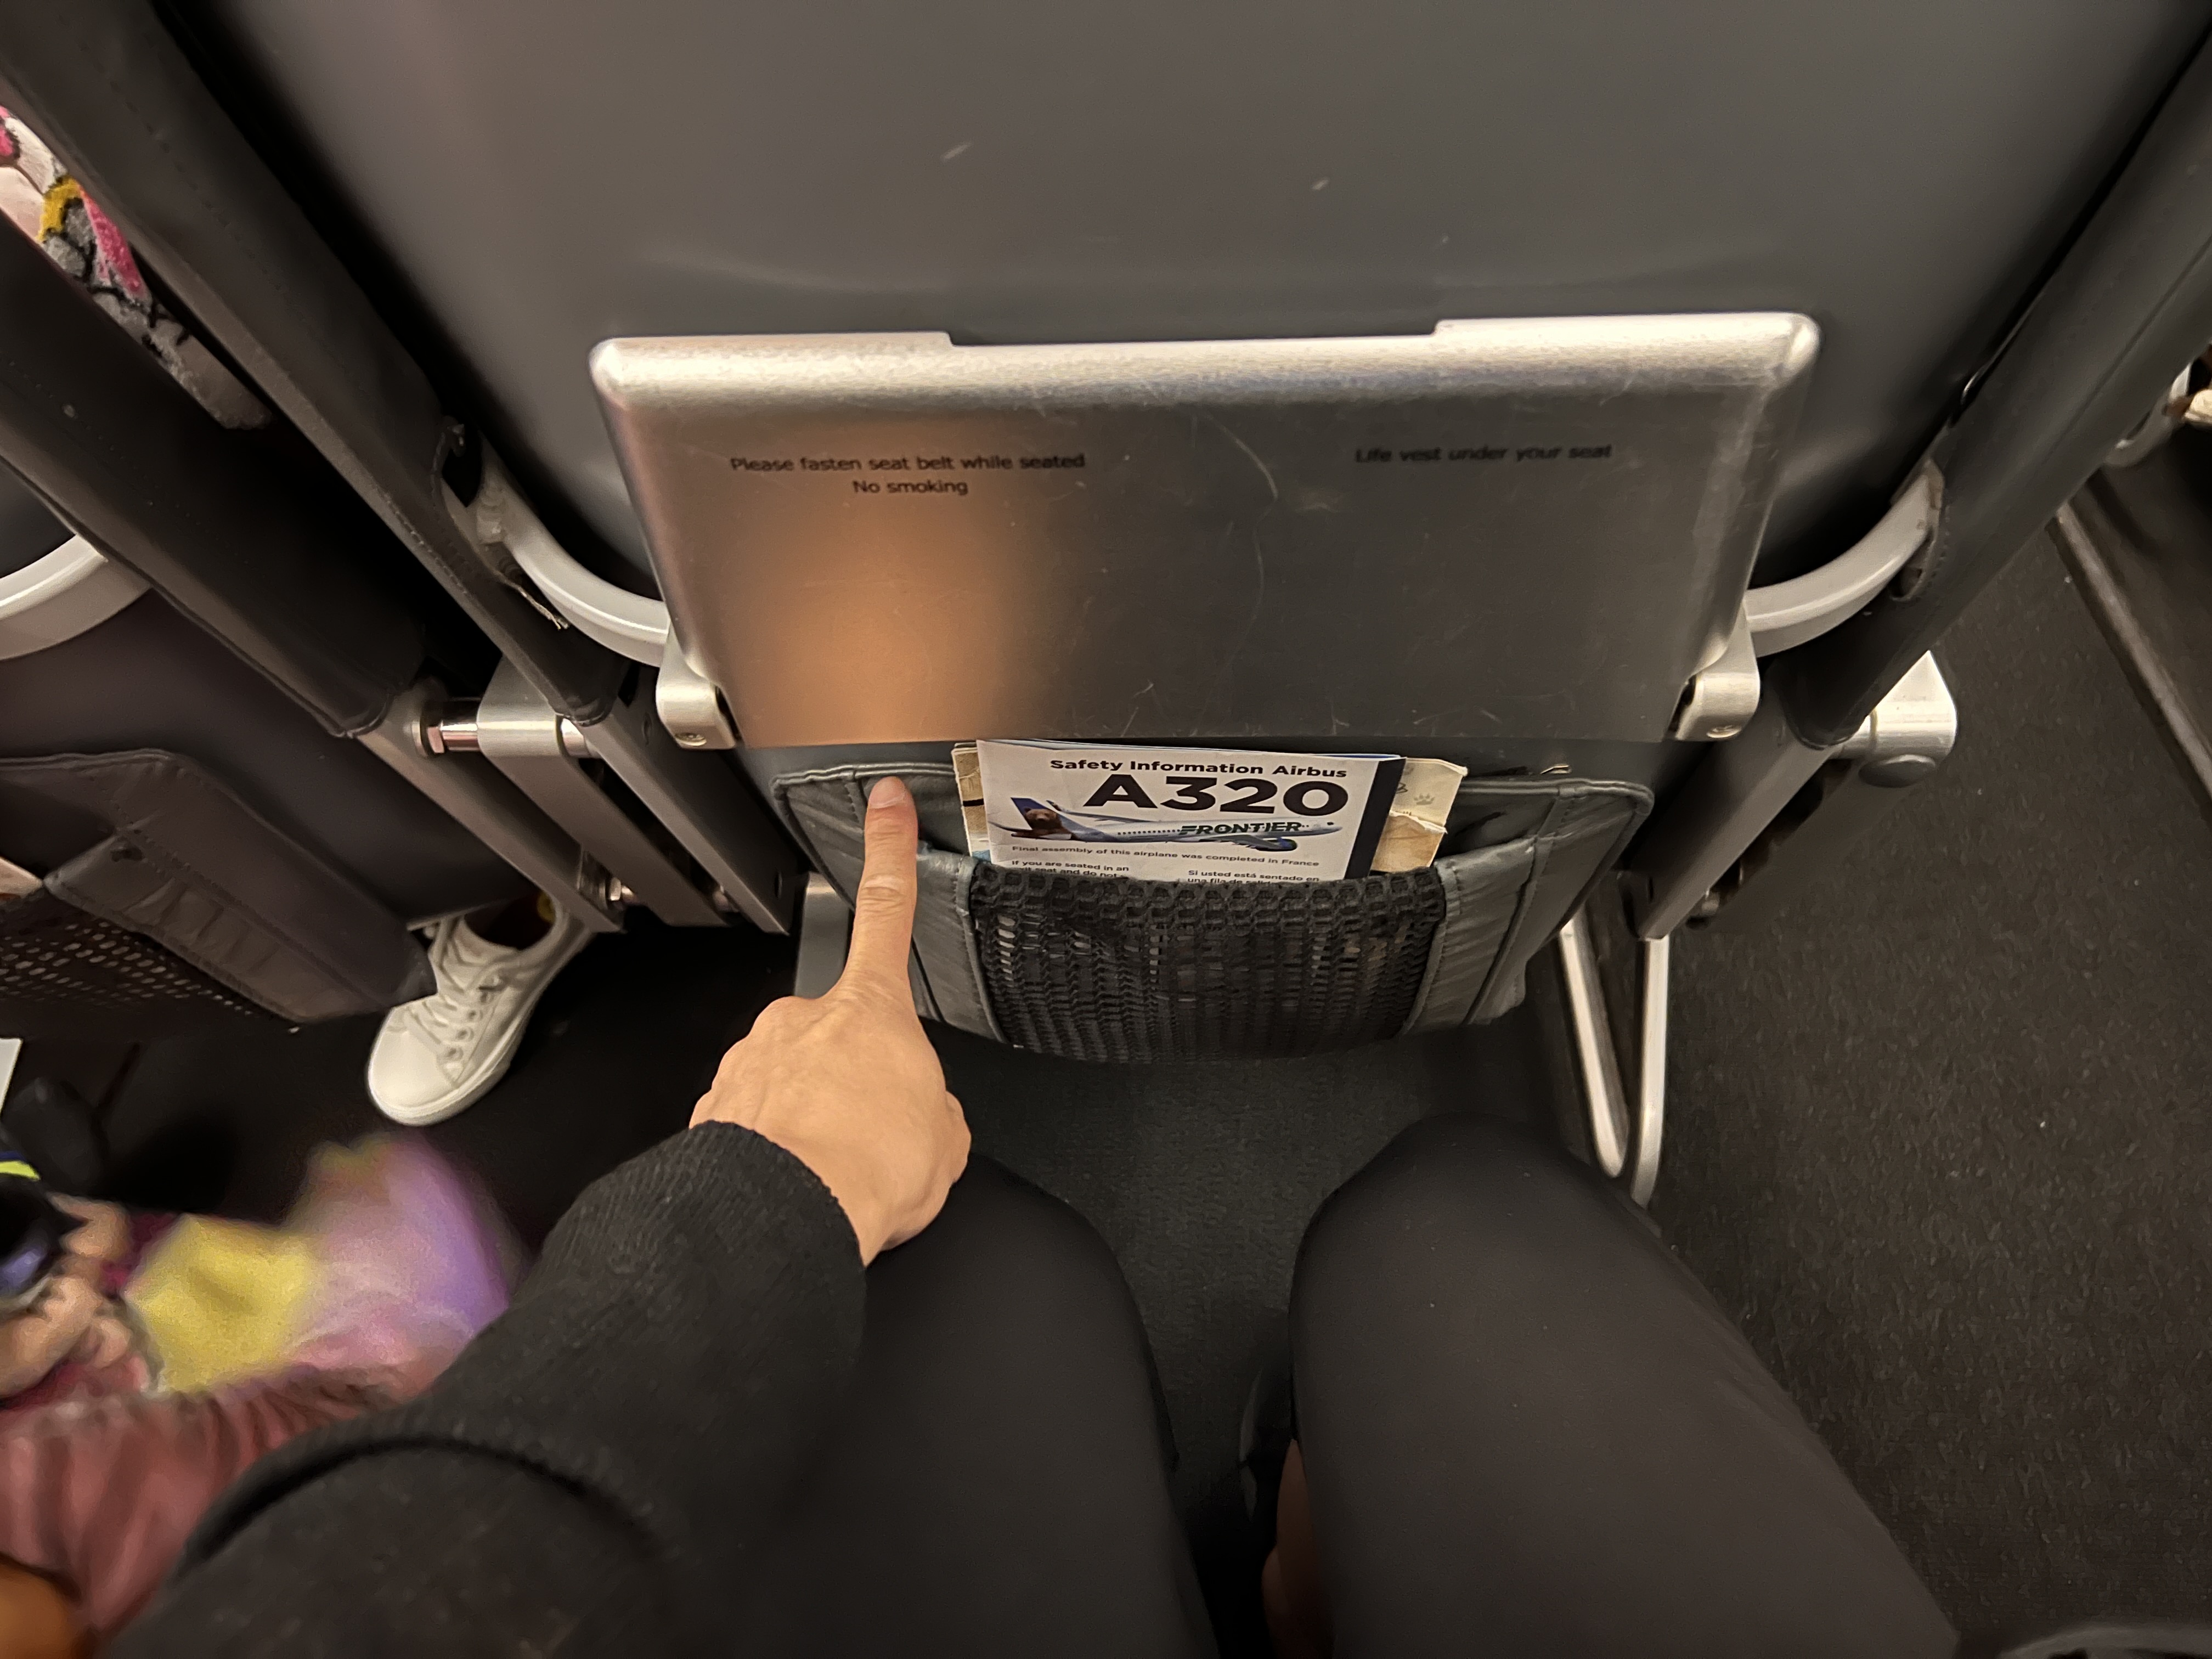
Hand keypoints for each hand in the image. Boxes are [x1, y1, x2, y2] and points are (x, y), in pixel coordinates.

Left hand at [691, 777, 969, 1262]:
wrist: (784, 1216)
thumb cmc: (866, 1169)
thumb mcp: (948, 1139)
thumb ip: (939, 1110)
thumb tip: (925, 1119)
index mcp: (872, 1010)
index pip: (889, 912)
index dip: (890, 851)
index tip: (884, 806)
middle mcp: (804, 1022)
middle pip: (841, 1038)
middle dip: (857, 1080)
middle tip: (877, 1134)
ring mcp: (754, 1063)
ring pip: (797, 1086)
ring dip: (817, 1122)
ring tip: (837, 1170)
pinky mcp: (717, 1109)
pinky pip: (759, 1125)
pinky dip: (779, 1153)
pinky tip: (798, 1184)